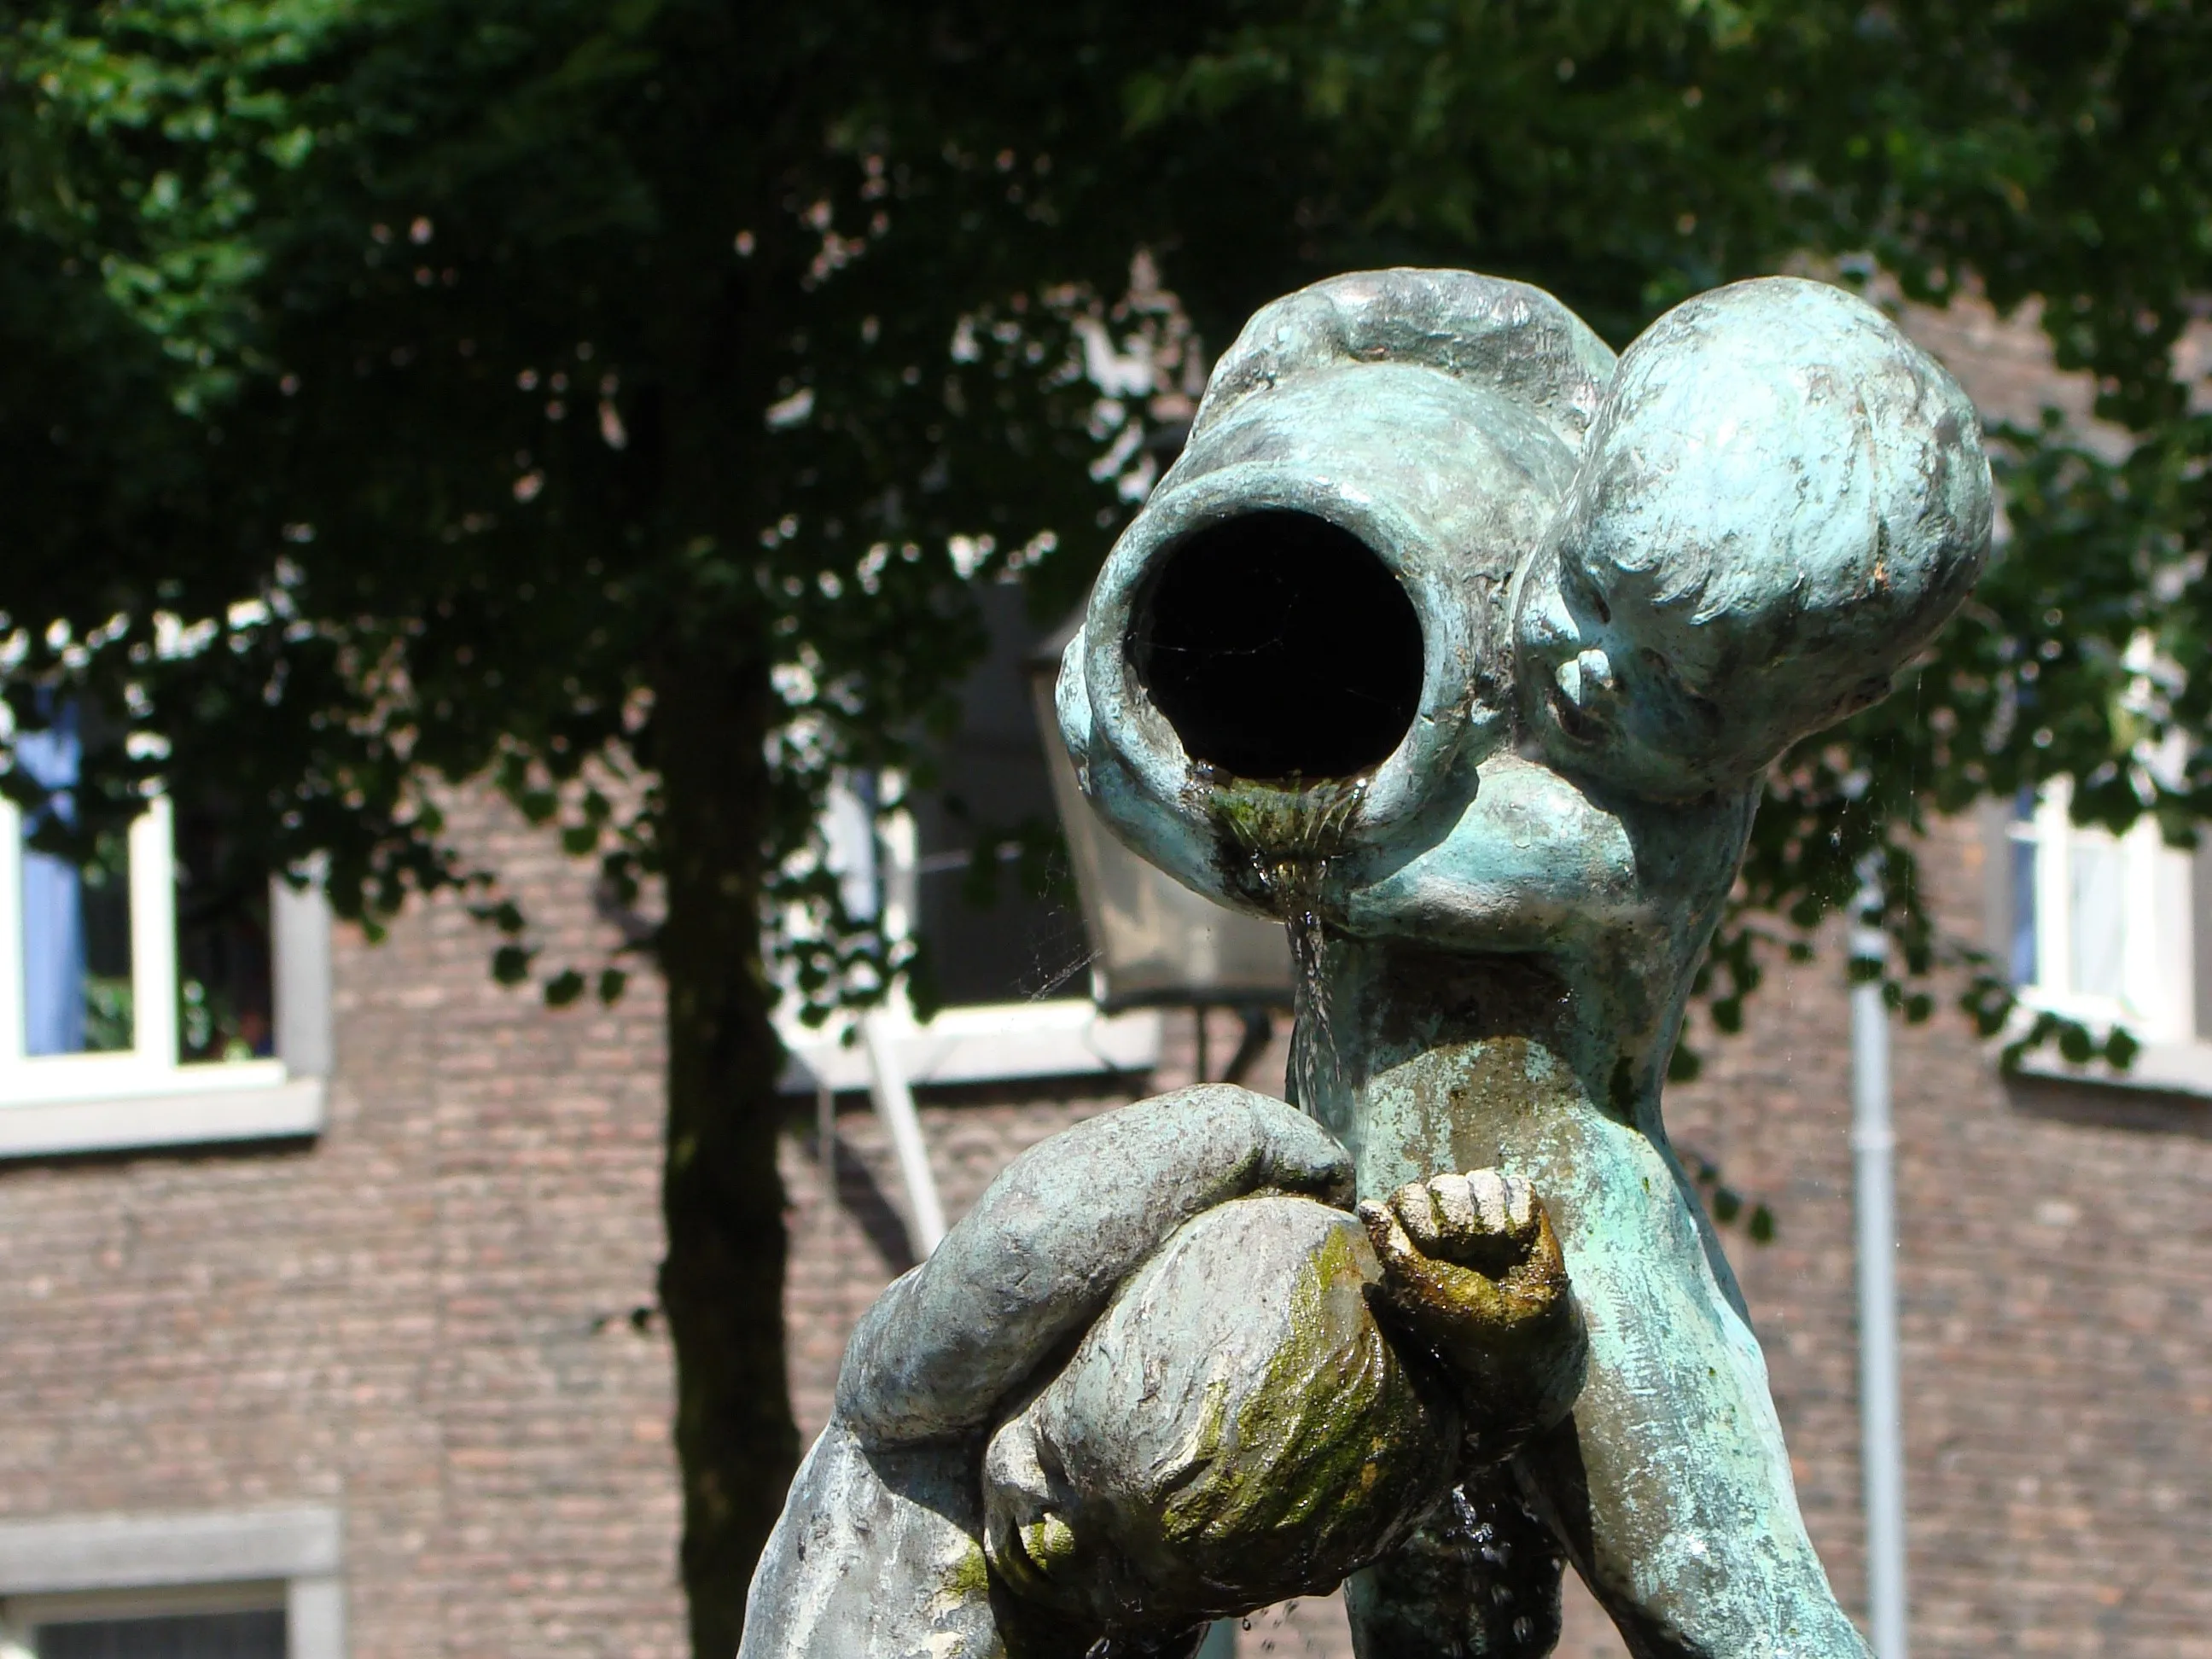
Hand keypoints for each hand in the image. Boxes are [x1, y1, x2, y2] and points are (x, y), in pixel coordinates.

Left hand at [1358, 1170, 1584, 1457]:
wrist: (1518, 1333)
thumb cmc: (1462, 1314)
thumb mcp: (1419, 1287)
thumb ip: (1391, 1246)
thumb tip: (1365, 1205)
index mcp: (1418, 1224)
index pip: (1409, 1195)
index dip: (1423, 1222)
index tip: (1436, 1252)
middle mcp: (1449, 1206)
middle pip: (1445, 1185)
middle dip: (1458, 1225)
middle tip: (1469, 1256)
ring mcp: (1485, 1201)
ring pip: (1481, 1181)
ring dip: (1490, 1223)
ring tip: (1494, 1251)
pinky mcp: (1521, 1203)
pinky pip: (1517, 1187)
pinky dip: (1518, 1216)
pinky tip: (1518, 1242)